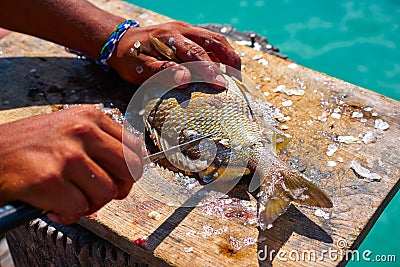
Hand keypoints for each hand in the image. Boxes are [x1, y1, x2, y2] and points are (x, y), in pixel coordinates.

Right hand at [0, 106, 142, 223]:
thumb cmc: (28, 146)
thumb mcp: (69, 128)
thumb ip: (100, 142)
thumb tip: (129, 167)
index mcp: (90, 117)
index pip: (134, 147)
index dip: (130, 171)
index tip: (119, 179)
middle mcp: (82, 131)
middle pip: (129, 170)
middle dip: (117, 189)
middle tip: (98, 194)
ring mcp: (67, 154)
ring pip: (106, 193)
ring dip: (89, 204)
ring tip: (69, 198)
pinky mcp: (49, 179)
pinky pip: (80, 208)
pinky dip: (68, 214)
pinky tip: (54, 205)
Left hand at [108, 21, 240, 86]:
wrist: (121, 41)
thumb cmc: (129, 58)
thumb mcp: (139, 69)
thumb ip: (162, 72)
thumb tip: (186, 79)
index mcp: (169, 38)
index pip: (195, 54)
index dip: (209, 70)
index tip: (220, 85)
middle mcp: (181, 30)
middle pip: (213, 40)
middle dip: (229, 60)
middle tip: (238, 79)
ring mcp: (186, 30)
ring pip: (215, 38)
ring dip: (228, 55)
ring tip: (236, 73)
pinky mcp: (187, 33)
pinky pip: (209, 40)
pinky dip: (221, 53)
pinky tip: (225, 66)